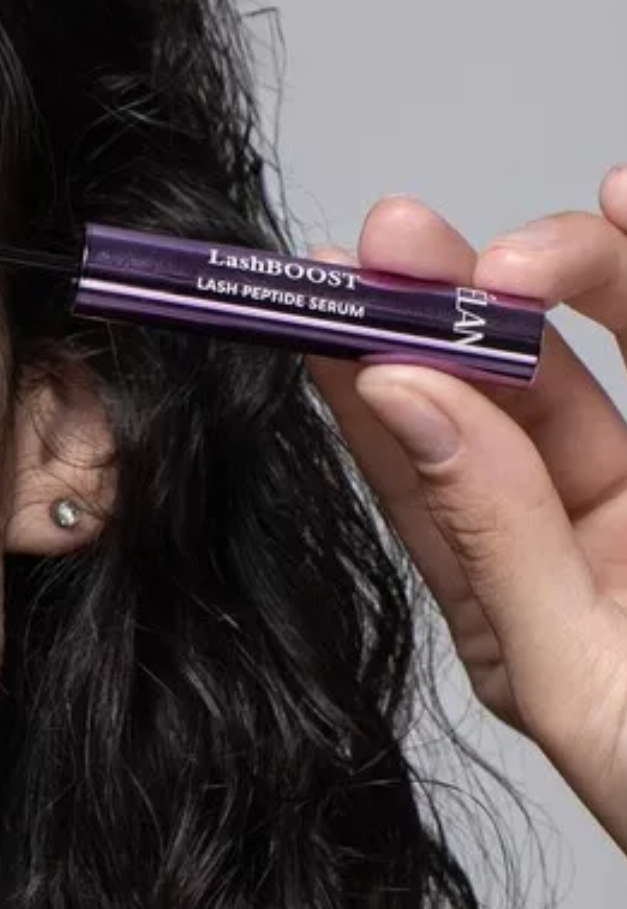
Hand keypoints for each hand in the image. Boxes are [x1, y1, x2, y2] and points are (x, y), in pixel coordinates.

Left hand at [303, 164, 626, 854]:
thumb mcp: (584, 681)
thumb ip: (494, 532)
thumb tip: (399, 391)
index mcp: (525, 609)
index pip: (424, 471)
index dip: (367, 375)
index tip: (313, 290)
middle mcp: (600, 540)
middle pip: (519, 394)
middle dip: (457, 304)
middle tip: (399, 236)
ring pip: (622, 358)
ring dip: (581, 271)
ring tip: (546, 228)